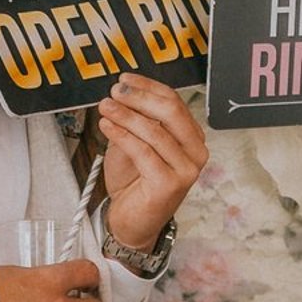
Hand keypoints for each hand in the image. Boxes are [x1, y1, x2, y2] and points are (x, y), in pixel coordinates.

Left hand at [99, 77, 206, 248]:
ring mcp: (186, 170)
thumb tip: (121, 94)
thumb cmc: (135, 183)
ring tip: (105, 108)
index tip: (124, 80)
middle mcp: (196, 152)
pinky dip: (122, 135)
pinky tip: (107, 126)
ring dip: (125, 115)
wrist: (132, 221)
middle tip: (115, 92)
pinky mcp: (170, 184)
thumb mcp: (133, 143)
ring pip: (155, 131)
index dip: (148, 87)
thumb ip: (134, 121)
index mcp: (191, 137)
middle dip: (139, 97)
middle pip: (171, 111)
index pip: (174, 101)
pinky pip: (144, 152)